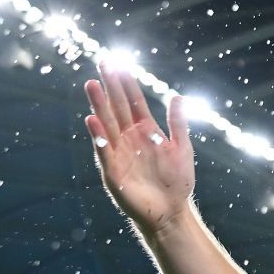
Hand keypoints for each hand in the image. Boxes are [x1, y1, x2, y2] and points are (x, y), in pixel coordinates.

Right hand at [84, 61, 195, 236]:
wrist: (171, 211)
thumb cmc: (177, 180)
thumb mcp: (182, 148)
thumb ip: (178, 123)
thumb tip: (177, 96)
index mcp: (146, 130)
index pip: (134, 101)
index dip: (127, 82)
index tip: (120, 62)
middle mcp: (129, 138)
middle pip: (117, 107)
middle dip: (110, 85)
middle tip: (102, 62)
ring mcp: (119, 153)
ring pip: (107, 124)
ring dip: (99, 105)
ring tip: (92, 85)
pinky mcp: (113, 171)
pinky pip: (104, 151)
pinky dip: (98, 136)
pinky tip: (92, 120)